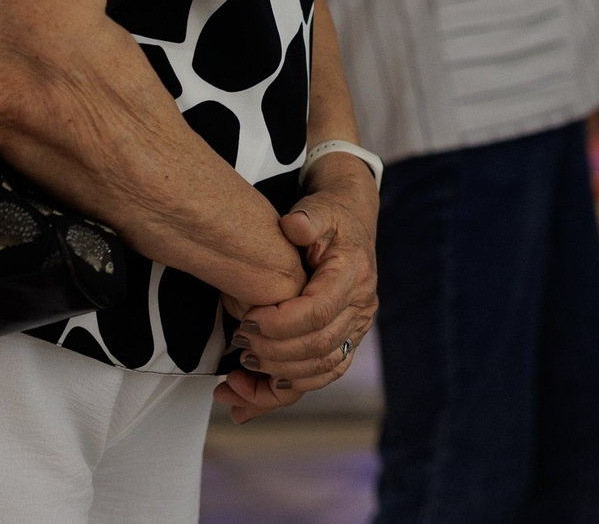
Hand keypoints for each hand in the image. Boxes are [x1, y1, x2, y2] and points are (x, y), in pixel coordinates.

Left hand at [220, 156, 380, 420]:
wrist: (350, 218)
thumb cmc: (329, 214)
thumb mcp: (317, 208)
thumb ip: (306, 218)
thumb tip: (294, 225)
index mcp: (353, 275)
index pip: (317, 312)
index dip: (279, 324)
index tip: (247, 321)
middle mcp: (361, 306)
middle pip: (319, 347)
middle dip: (272, 352)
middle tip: (238, 343)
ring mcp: (357, 327)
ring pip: (322, 369)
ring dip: (278, 377)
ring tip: (239, 370)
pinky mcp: (346, 340)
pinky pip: (322, 376)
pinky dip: (289, 390)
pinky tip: (257, 390)